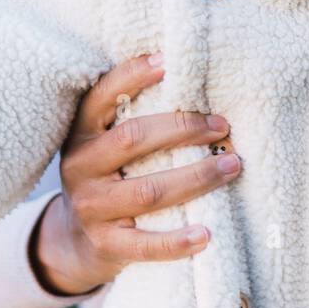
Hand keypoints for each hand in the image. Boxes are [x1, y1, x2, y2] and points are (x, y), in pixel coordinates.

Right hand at [30, 53, 242, 295]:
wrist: (76, 240)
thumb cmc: (108, 177)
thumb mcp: (103, 143)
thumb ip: (129, 117)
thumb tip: (188, 79)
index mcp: (80, 135)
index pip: (101, 98)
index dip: (131, 77)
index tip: (169, 63)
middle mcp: (80, 168)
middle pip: (133, 140)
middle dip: (183, 129)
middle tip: (222, 125)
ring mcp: (92, 209)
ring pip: (148, 191)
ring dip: (196, 178)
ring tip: (232, 165)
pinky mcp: (106, 245)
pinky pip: (146, 244)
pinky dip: (177, 241)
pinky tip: (207, 233)